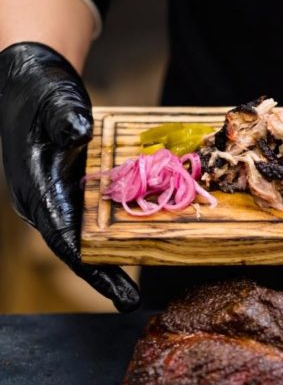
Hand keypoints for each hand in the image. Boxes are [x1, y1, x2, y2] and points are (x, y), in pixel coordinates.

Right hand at [0, 42, 139, 311]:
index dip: (87, 265)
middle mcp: (48, 200)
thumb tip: (78, 131)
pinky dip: (120, 232)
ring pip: (89, 236)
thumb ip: (63, 117)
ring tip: (133, 291)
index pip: (62, 235)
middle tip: (129, 301)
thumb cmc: (40, 92)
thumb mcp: (51, 100)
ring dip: (112, 260)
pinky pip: (100, 216)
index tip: (108, 288)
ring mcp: (63, 197)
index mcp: (37, 187)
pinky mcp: (79, 190)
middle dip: (102, 274)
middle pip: (76, 246)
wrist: (34, 83)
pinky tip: (145, 243)